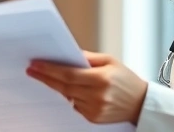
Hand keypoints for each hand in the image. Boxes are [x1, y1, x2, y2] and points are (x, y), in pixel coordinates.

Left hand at [26, 51, 147, 124]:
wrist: (141, 104)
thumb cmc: (126, 79)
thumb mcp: (109, 61)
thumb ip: (87, 57)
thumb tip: (67, 54)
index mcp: (101, 79)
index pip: (68, 74)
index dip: (50, 69)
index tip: (35, 64)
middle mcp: (97, 96)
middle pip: (64, 87)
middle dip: (46, 77)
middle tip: (32, 70)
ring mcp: (95, 109)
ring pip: (68, 96)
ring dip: (59, 86)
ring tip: (51, 76)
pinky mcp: (93, 118)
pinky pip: (75, 105)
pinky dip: (72, 97)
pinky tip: (76, 90)